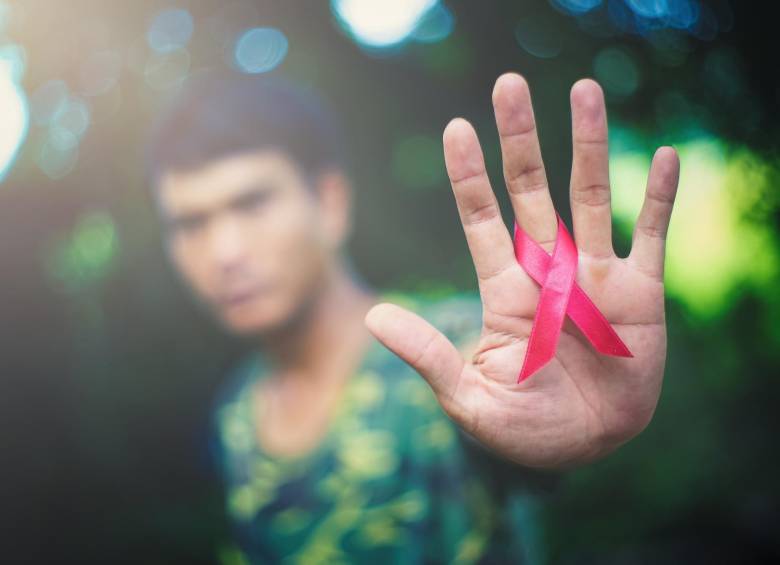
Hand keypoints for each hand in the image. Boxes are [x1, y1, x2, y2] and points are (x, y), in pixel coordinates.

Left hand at [365, 73, 679, 468]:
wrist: (588, 449)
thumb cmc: (524, 430)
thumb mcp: (469, 398)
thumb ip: (428, 355)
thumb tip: (371, 315)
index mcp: (505, 290)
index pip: (481, 219)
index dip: (469, 175)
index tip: (456, 128)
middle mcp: (548, 270)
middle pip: (531, 190)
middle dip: (520, 140)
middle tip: (508, 84)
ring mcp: (595, 276)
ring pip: (590, 195)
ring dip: (589, 143)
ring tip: (585, 87)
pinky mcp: (640, 293)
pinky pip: (652, 234)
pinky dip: (659, 196)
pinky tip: (662, 154)